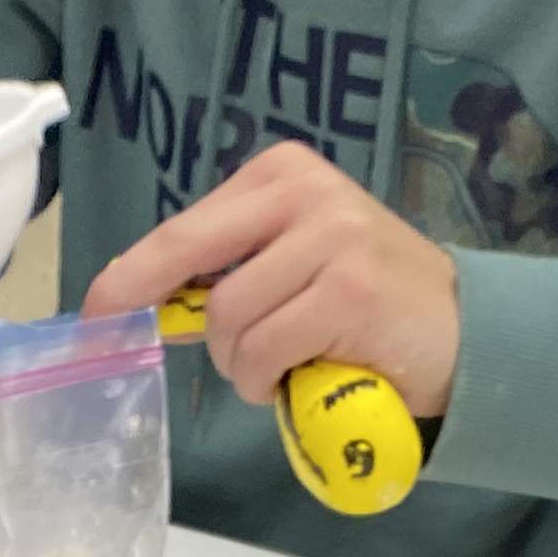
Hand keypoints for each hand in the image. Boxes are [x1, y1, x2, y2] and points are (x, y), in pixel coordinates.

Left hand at [81, 142, 460, 418]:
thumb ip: (232, 269)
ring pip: (229, 318)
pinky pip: (265, 351)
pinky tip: (298, 380)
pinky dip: (267, 382)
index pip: (182, 228)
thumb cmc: (367, 304)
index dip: (129, 275)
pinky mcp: (348, 289)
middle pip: (185, 252)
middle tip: (121, 338)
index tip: (94, 311)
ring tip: (279, 368)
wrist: (463, 331)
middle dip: (143, 303)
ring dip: (240, 364)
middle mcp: (304, 191)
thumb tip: (143, 302)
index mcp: (281, 174)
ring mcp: (330, 236)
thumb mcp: (295, 263)